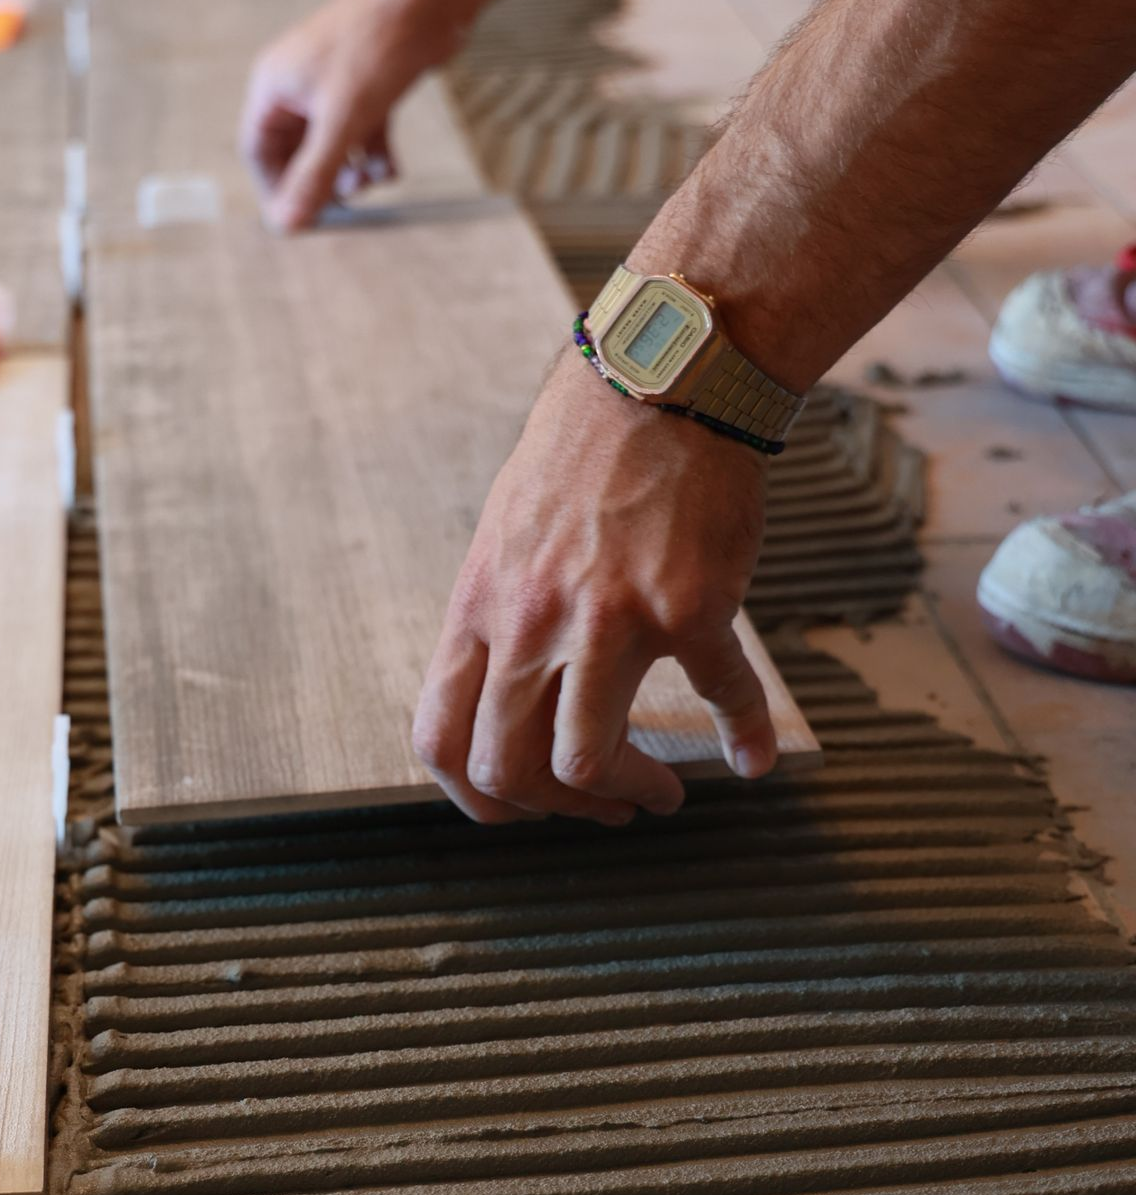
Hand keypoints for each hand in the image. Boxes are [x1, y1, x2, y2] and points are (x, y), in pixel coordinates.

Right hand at [239, 0, 444, 231]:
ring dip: (351, 172)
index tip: (297, 219)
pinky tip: (390, 169)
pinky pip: (360, 132)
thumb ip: (313, 175)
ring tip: (373, 181)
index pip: (258, 151)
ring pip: (331, 145)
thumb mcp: (342, 122)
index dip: (274, 189)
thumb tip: (287, 224)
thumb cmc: (376, 47)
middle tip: (342, 205)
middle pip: (295, 152)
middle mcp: (298, 84)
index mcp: (275, 85)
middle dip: (319, 181)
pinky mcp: (366, 85)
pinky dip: (373, 154)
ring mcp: (333, 85)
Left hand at [413, 355, 774, 826]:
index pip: (439, 739)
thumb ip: (499, 621)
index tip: (516, 809)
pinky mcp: (689, 607)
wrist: (661, 383)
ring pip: (585, 759)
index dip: (473, 797)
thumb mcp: (505, 539)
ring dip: (626, 794)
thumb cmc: (584, 457)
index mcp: (480, 608)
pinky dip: (744, 737)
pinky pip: (719, 694)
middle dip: (553, 811)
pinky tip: (754, 756)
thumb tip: (500, 697)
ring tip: (659, 792)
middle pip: (507, 768)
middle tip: (598, 807)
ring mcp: (608, 618)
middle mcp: (532, 622)